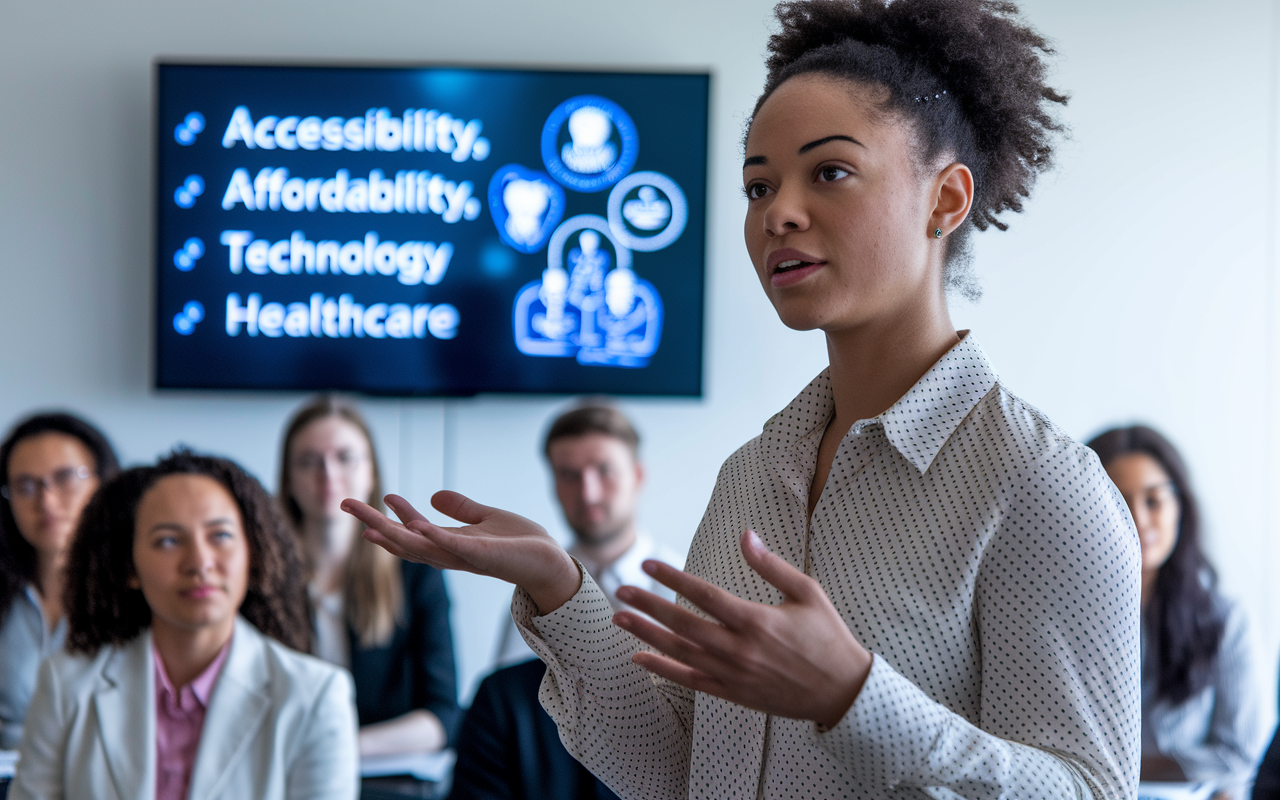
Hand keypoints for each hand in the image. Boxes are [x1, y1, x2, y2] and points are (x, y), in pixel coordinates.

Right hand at [342, 491, 580, 614]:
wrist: (551, 561)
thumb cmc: (522, 544)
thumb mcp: (486, 518)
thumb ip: (461, 509)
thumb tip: (433, 494)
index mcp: (451, 544)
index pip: (414, 531)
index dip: (394, 517)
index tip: (377, 498)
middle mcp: (451, 553)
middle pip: (404, 542)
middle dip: (375, 525)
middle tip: (345, 504)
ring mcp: (465, 556)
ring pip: (420, 547)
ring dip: (392, 533)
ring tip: (366, 520)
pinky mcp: (483, 554)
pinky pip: (453, 546)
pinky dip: (433, 537)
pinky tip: (415, 525)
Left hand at [613, 529, 871, 728]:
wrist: (843, 692)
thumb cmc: (828, 637)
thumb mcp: (807, 592)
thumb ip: (771, 566)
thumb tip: (745, 535)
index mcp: (757, 620)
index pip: (704, 595)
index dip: (673, 578)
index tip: (648, 565)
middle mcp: (740, 649)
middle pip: (683, 624)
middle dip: (648, 606)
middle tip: (621, 590)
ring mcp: (734, 674)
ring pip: (680, 653)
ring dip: (647, 635)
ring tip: (620, 618)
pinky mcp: (733, 694)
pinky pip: (690, 681)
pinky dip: (662, 670)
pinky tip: (639, 657)